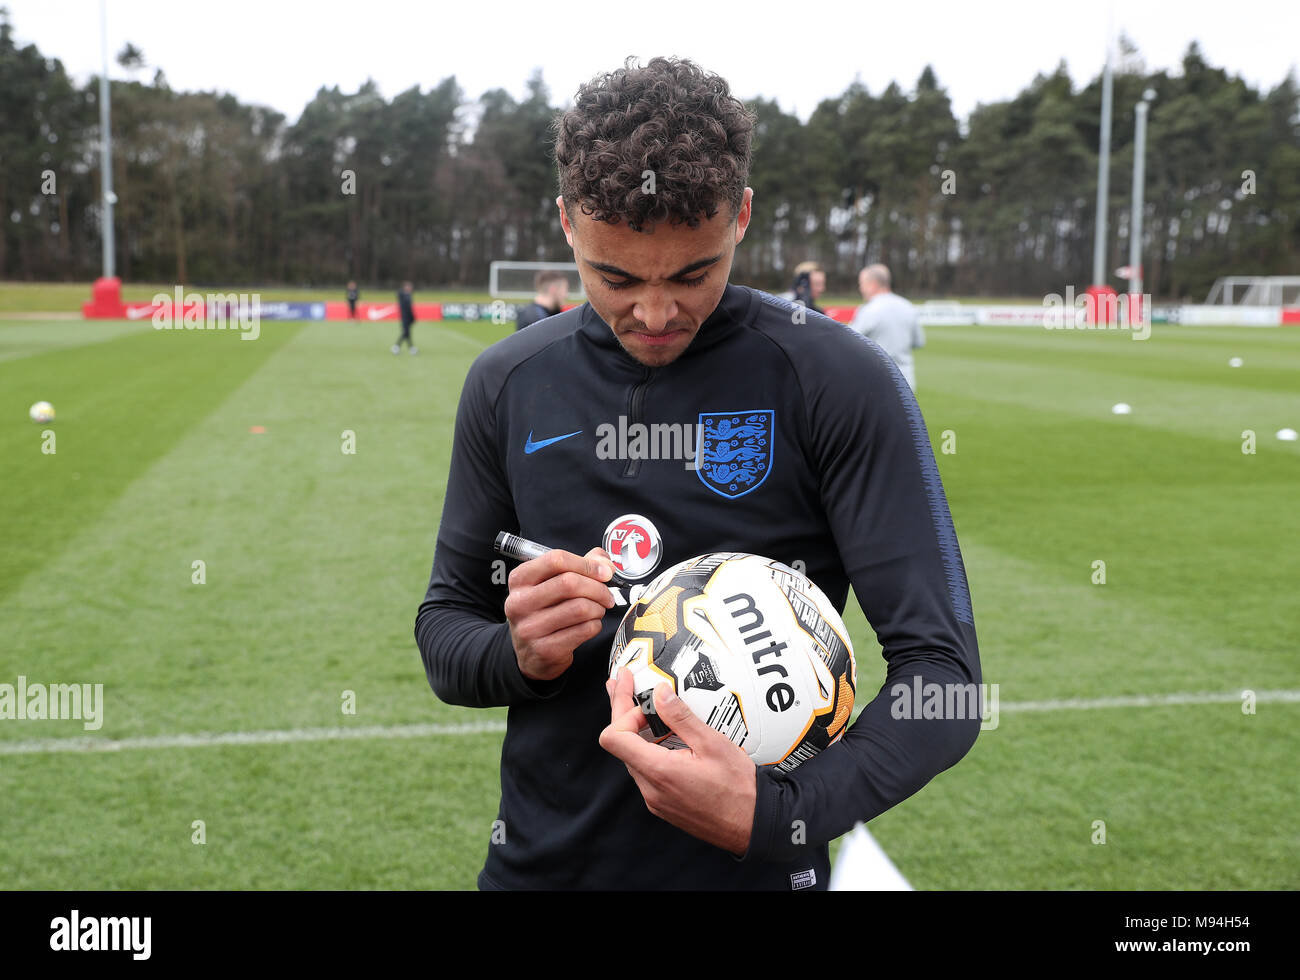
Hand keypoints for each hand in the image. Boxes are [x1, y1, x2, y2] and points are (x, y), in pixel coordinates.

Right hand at [505, 547, 614, 680]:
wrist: (529, 654)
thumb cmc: (545, 612)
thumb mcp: (552, 584)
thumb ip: (581, 566)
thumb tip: (606, 564)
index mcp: (520, 579)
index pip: (556, 560)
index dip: (587, 564)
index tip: (605, 572)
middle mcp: (519, 602)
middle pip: (570, 583)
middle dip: (598, 588)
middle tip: (607, 595)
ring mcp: (530, 628)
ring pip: (580, 608)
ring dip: (598, 608)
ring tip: (598, 610)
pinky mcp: (545, 649)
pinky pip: (584, 630)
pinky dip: (595, 625)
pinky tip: (590, 625)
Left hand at [599, 669, 756, 854]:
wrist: (753, 824)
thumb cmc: (738, 789)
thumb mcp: (712, 743)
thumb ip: (681, 717)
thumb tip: (660, 694)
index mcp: (659, 771)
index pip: (614, 738)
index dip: (622, 712)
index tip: (640, 698)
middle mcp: (650, 788)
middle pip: (620, 745)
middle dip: (623, 712)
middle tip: (623, 685)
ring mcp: (654, 798)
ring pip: (632, 758)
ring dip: (635, 732)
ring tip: (643, 708)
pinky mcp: (663, 803)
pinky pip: (645, 772)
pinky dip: (648, 749)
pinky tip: (661, 737)